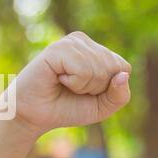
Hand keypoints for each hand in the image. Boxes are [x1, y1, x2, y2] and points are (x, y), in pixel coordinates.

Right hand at [0, 31, 131, 132]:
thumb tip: (123, 75)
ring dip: (83, 86)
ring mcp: (70, 42)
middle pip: (113, 68)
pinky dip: (73, 83)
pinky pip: (83, 70)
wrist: (34, 115)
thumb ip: (120, 95)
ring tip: (64, 83)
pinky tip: (58, 78)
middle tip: (73, 88)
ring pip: (99, 69)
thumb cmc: (67, 108)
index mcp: (97, 50)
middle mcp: (84, 41)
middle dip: (96, 88)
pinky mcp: (57, 48)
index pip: (123, 68)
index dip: (109, 88)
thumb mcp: (103, 107)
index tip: (87, 91)